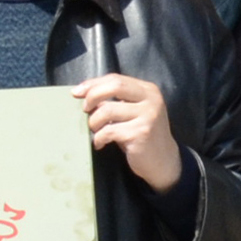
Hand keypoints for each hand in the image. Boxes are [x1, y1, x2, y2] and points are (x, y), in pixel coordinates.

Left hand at [74, 74, 182, 193]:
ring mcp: (148, 116)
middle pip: (114, 86)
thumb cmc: (141, 134)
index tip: (76, 92)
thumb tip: (83, 92)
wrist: (163, 161)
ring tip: (95, 130)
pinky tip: (99, 143)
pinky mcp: (141, 133)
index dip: (93, 84)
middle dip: (93, 96)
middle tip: (85, 109)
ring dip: (94, 122)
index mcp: (148, 90)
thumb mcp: (133, 112)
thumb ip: (116, 100)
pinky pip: (108, 131)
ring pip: (107, 110)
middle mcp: (151, 100)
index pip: (116, 79)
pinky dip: (98, 138)